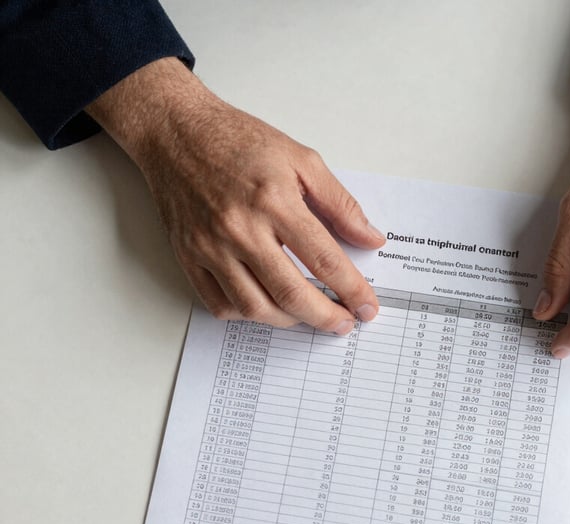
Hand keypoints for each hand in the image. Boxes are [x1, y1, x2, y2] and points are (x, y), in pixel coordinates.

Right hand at [87, 58, 384, 333]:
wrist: (176, 132)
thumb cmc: (238, 142)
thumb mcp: (301, 159)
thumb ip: (340, 204)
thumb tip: (371, 239)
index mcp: (274, 201)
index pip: (324, 259)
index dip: (352, 290)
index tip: (367, 307)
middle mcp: (240, 228)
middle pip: (290, 294)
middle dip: (325, 317)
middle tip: (343, 324)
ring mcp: (210, 246)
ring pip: (254, 308)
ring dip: (289, 322)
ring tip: (308, 316)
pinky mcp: (188, 257)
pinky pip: (219, 304)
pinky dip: (247, 315)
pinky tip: (266, 306)